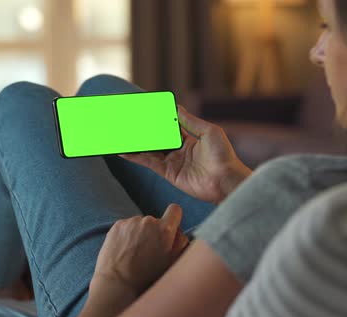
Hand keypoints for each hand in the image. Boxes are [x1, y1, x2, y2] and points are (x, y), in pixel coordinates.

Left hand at [92, 204, 188, 294]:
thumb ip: (181, 242)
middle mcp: (149, 221)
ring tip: (134, 253)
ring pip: (140, 224)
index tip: (168, 229)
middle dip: (154, 232)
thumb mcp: (173, 262)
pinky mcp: (117, 225)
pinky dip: (127, 235)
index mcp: (165, 229)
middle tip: (149, 251)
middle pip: (156, 220)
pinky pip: (127, 226)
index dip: (173, 218)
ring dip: (140, 234)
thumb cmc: (148, 277)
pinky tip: (124, 251)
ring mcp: (131, 222)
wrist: (117, 283)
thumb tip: (179, 230)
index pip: (175, 210)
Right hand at [120, 106, 251, 203]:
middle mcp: (180, 151)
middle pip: (156, 139)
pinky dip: (136, 157)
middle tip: (127, 123)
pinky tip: (124, 151)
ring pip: (150, 150)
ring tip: (121, 135)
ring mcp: (173, 163)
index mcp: (190, 140)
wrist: (226, 179)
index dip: (156, 121)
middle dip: (143, 132)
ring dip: (136, 144)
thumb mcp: (209, 131)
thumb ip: (191, 121)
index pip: (168, 128)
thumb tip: (177, 107)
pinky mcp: (169, 174)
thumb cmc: (223, 155)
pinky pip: (150, 163)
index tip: (143, 112)